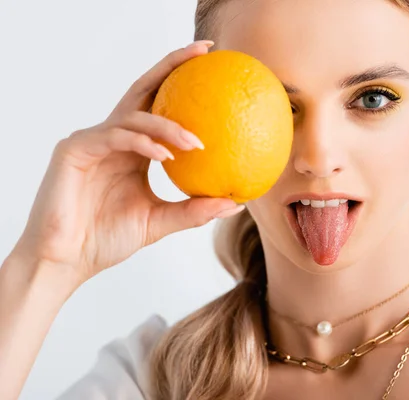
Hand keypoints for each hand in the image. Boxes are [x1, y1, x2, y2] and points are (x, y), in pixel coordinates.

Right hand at [10, 40, 242, 284]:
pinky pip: (114, 137)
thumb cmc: (108, 239)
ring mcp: (93, 140)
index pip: (160, 106)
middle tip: (204, 52)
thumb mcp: (161, 220)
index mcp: (134, 148)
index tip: (215, 70)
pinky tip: (165, 155)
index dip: (184, 84)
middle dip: (173, 65)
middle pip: (144, 89)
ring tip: (196, 142)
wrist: (68, 260)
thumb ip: (195, 210)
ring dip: (167, 126)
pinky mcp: (75, 149)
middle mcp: (115, 137)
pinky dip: (141, 143)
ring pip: (134, 116)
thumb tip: (237, 202)